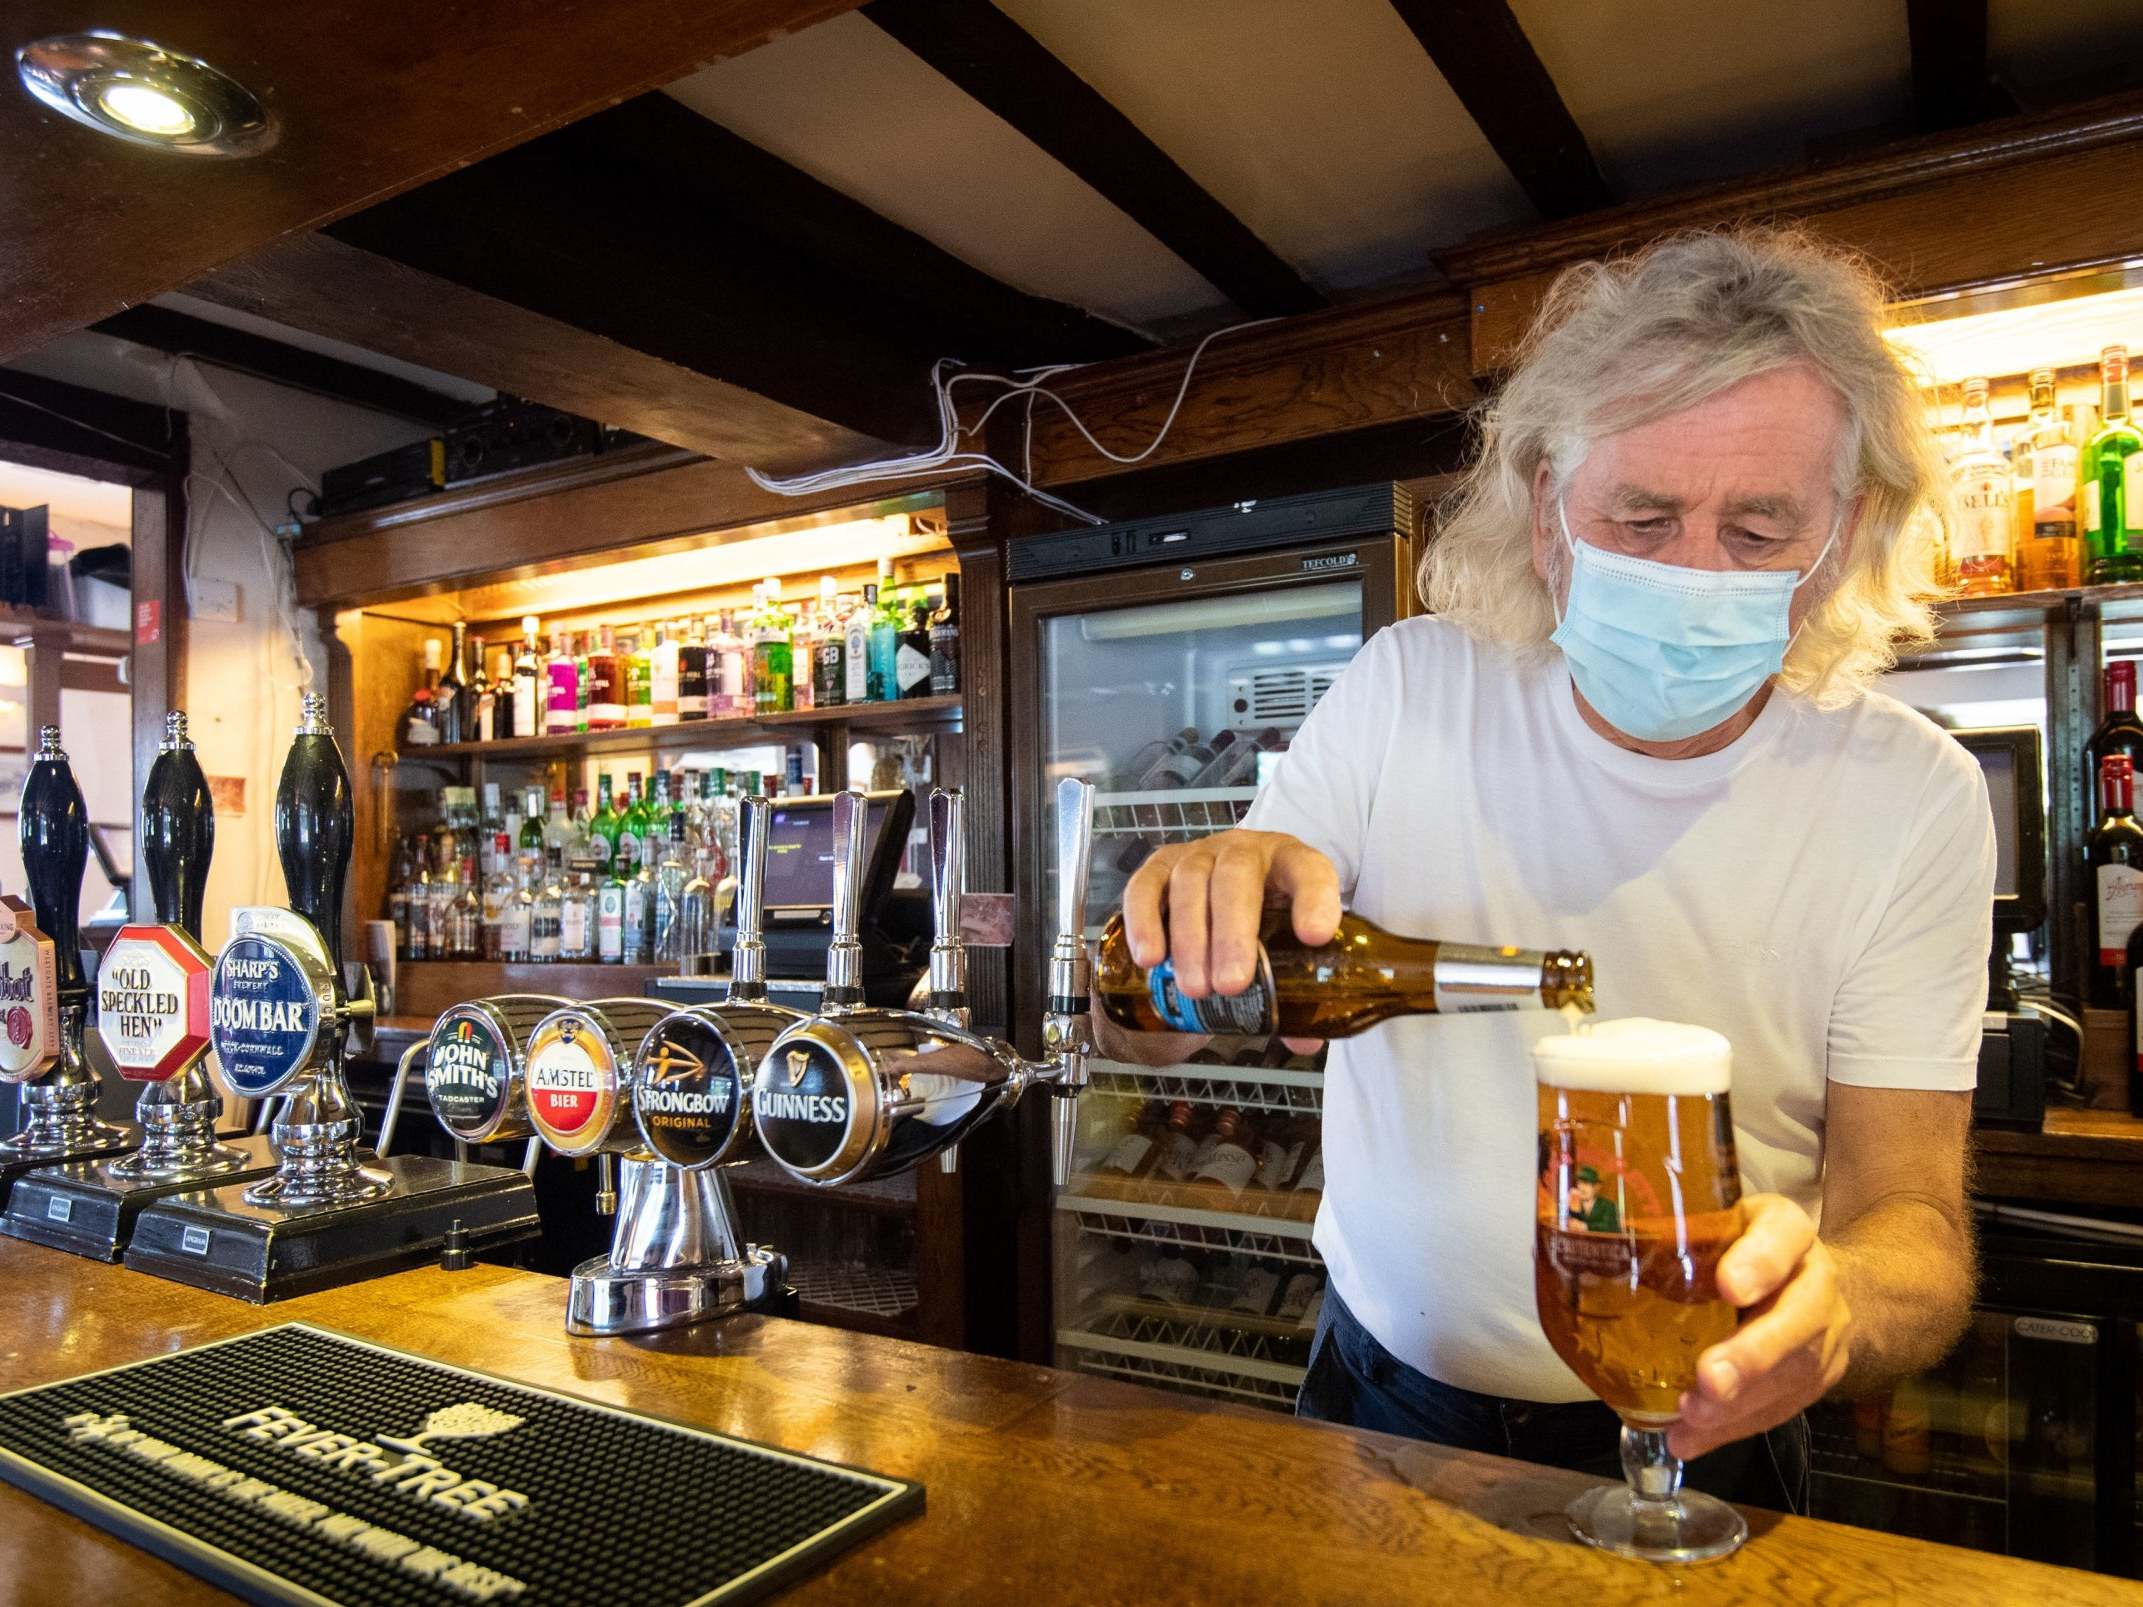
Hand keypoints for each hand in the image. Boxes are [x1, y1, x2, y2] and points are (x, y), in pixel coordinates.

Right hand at [1121, 829, 1339, 1000]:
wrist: (1221, 890)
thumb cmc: (1262, 919)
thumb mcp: (1286, 942)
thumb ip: (1297, 989)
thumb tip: (1303, 1039)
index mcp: (1290, 864)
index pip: (1309, 870)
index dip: (1314, 900)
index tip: (1314, 937)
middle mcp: (1243, 851)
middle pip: (1236, 877)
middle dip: (1232, 933)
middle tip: (1231, 985)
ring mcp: (1198, 854)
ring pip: (1190, 882)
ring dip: (1190, 938)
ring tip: (1195, 988)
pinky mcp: (1159, 865)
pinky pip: (1145, 886)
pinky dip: (1144, 921)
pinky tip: (1150, 959)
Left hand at [1669, 1193, 1852, 1460]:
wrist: (1810, 1276)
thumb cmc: (1740, 1244)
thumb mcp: (1716, 1218)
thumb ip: (1674, 1228)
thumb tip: (1596, 1241)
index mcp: (1787, 1228)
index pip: (1784, 1235)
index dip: (1760, 1262)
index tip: (1728, 1286)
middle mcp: (1817, 1280)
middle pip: (1798, 1318)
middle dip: (1751, 1356)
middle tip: (1710, 1380)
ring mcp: (1825, 1336)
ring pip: (1792, 1374)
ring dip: (1740, 1404)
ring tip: (1691, 1417)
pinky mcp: (1818, 1379)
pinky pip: (1781, 1408)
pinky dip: (1733, 1428)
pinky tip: (1691, 1438)